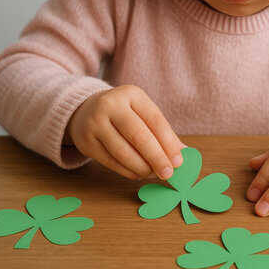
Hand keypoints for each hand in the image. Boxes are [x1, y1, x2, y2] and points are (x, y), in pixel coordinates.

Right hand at [65, 85, 184, 179]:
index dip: (168, 143)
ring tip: (154, 174)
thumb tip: (184, 153)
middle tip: (168, 173)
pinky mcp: (86, 141)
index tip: (178, 161)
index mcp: (131, 94)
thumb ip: (163, 132)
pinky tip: (139, 174)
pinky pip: (111, 162)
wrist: (84, 110)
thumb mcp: (143, 113)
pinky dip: (128, 171)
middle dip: (157, 158)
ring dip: (143, 168)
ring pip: (123, 152)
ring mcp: (95, 123)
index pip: (155, 120)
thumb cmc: (123, 113)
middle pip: (139, 136)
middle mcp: (110, 105)